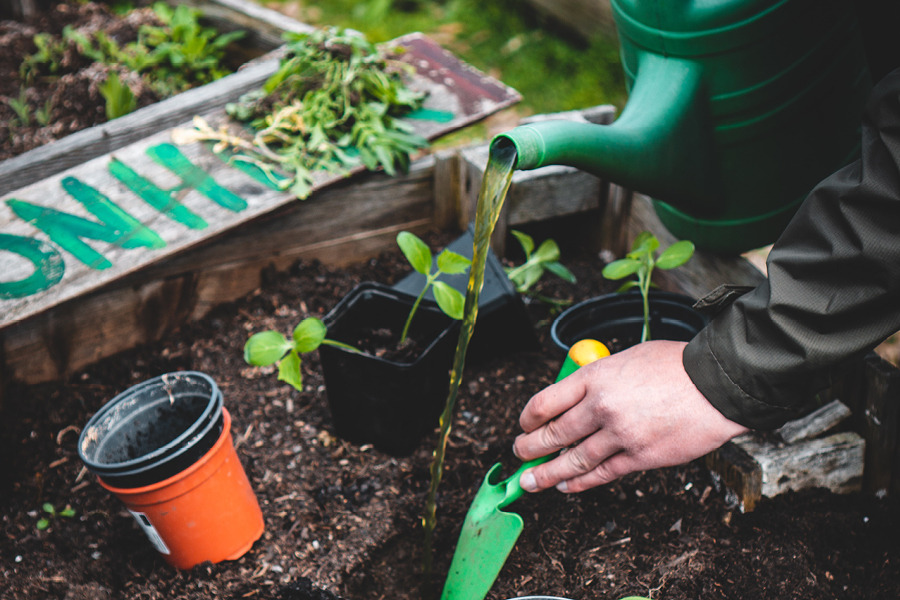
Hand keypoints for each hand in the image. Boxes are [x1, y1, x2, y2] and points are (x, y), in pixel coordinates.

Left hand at [513, 340, 748, 492]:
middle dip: (529, 448)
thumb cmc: (676, 366)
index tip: (523, 425)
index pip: (545, 402)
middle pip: (553, 434)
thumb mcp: (626, 358)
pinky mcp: (640, 457)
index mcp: (595, 377)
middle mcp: (601, 407)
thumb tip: (577, 396)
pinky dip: (580, 483)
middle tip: (518, 454)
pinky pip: (602, 474)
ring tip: (530, 481)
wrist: (717, 384)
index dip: (528, 418)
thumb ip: (599, 377)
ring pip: (573, 461)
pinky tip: (566, 486)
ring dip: (546, 474)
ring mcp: (620, 435)